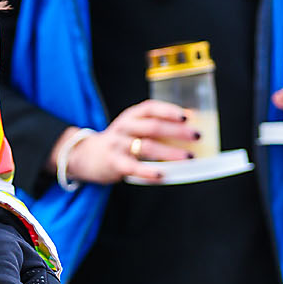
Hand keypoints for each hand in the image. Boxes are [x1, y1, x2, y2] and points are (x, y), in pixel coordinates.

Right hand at [52, 100, 200, 186]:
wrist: (85, 156)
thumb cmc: (119, 142)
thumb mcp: (133, 128)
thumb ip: (155, 126)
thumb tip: (190, 126)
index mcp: (131, 116)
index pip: (150, 108)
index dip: (169, 110)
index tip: (188, 116)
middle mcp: (124, 127)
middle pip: (153, 126)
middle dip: (177, 131)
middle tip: (197, 136)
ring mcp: (117, 144)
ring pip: (146, 146)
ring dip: (170, 152)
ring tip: (188, 157)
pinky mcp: (113, 162)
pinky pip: (132, 167)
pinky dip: (148, 171)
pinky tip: (162, 175)